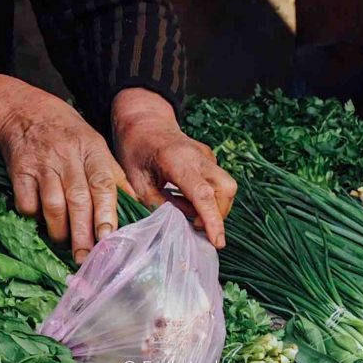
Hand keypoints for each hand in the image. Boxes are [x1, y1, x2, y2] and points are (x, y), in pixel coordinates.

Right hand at [0, 71, 130, 262]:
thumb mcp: (94, 144)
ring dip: (59, 230)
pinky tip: (39, 221)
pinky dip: (34, 217)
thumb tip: (136, 206)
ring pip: (53, 205)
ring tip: (65, 243)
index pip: (103, 183)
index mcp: (92, 149)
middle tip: (86, 258)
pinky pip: (27, 203)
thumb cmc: (66, 133)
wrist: (23, 111)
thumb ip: (113, 175)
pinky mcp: (19, 172)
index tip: (108, 237)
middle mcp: (68, 156)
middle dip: (83, 233)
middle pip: (78, 200)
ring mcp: (42, 164)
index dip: (106, 212)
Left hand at [111, 88, 236, 248]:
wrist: (144, 121)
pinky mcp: (209, 158)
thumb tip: (178, 224)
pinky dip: (210, 197)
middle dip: (218, 214)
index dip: (212, 219)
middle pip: (225, 189)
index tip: (218, 241)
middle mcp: (198, 156)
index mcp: (177, 160)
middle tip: (194, 226)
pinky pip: (218, 182)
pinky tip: (188, 200)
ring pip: (226, 186)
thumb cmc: (135, 150)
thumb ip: (158, 204)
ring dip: (215, 207)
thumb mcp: (137, 181)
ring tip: (190, 214)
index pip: (202, 193)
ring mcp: (207, 155)